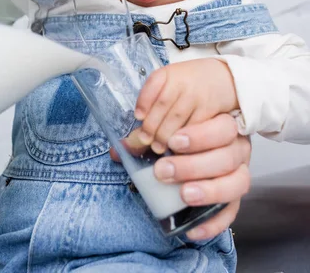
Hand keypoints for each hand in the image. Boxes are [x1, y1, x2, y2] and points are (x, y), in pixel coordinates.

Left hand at [113, 114, 250, 239]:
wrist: (196, 156)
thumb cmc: (182, 140)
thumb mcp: (166, 134)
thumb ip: (146, 139)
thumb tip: (118, 151)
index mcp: (223, 127)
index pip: (222, 128)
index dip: (201, 135)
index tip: (173, 141)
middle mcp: (237, 149)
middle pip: (227, 156)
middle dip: (194, 165)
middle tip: (164, 171)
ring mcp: (239, 174)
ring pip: (236, 183)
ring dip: (209, 190)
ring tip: (183, 195)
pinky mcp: (235, 199)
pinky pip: (231, 213)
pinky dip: (213, 223)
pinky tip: (193, 230)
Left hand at [135, 59, 238, 153]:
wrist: (224, 78)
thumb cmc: (189, 84)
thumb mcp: (170, 82)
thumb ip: (152, 99)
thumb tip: (131, 131)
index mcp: (169, 73)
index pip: (154, 83)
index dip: (144, 101)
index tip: (138, 116)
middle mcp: (183, 81)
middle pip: (163, 104)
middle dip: (152, 126)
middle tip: (146, 141)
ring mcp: (197, 95)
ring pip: (177, 118)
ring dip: (165, 135)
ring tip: (158, 148)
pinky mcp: (210, 109)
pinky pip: (193, 127)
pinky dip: (183, 138)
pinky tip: (177, 146)